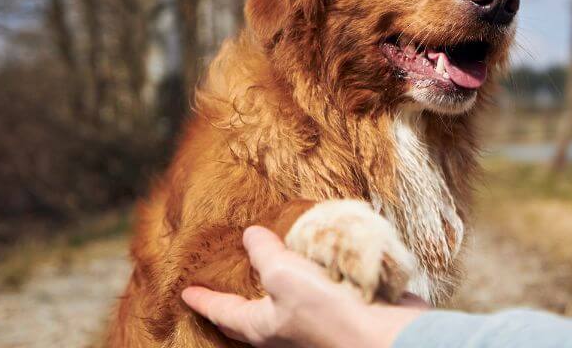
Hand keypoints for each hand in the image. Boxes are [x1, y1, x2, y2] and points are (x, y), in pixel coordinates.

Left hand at [182, 226, 427, 347]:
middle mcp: (284, 330)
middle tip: (223, 283)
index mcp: (263, 327)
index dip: (204, 300)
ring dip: (275, 284)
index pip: (223, 313)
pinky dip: (309, 275)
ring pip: (284, 304)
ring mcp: (312, 324)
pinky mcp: (339, 311)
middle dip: (235, 300)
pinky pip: (316, 292)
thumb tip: (250, 236)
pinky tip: (313, 259)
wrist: (385, 335)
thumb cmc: (329, 312)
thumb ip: (264, 255)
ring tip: (268, 263)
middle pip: (250, 316)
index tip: (186, 293)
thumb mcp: (284, 276)